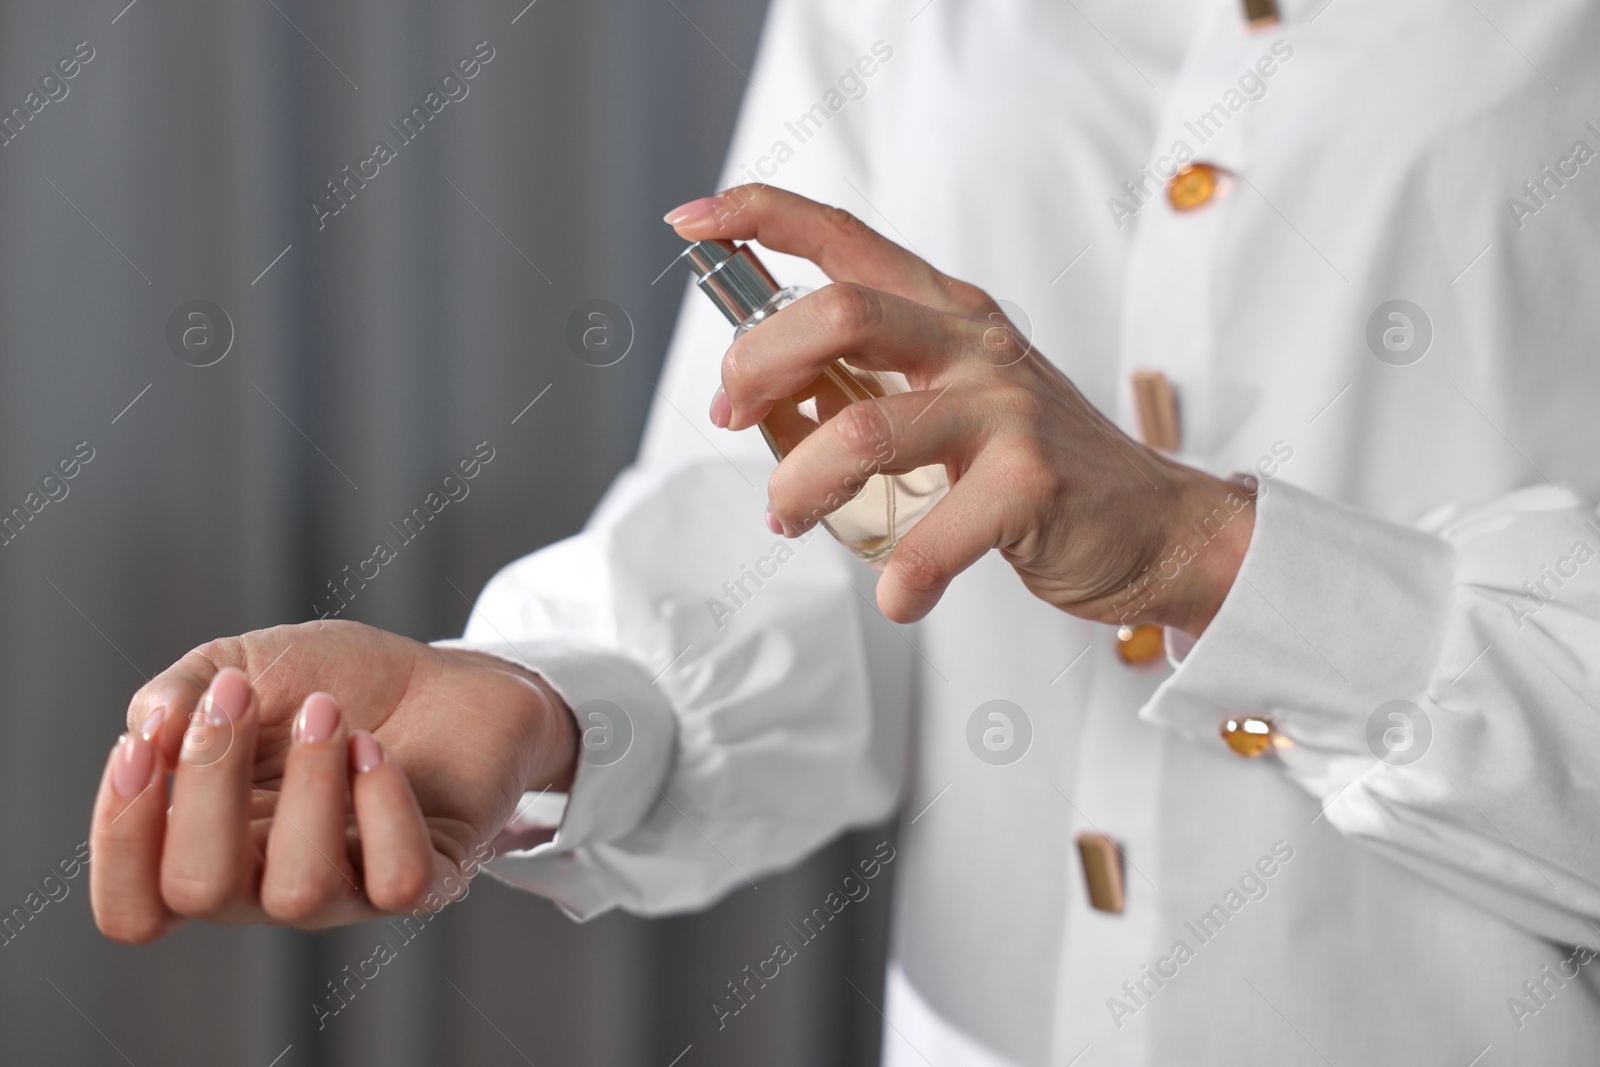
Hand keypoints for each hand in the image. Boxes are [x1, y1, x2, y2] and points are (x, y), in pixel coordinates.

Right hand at [89, 620, 575, 942]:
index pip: (135, 909)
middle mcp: (268, 885)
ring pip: (298, 891)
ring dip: (308, 784)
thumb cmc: (335, 681)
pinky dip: (383, 805)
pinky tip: (378, 749)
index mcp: (209, 848)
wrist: (444, 674)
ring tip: (328, 711)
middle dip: (212, 781)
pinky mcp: (427, 880)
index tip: (140, 748)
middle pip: (200, 891)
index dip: (120, 842)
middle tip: (242, 696)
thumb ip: (176, 695)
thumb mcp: (240, 666)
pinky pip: (396, 880)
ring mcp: (348, 890)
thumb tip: (150, 730)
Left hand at [666, 185, 1253, 633]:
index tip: (690, 220)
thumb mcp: (959, 390)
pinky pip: (931, 540)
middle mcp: (973, 343)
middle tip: (733, 421)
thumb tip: (762, 394)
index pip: (845, 238)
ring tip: (789, 518)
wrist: (1154, 523)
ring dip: (799, 485)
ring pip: (861, 432)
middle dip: (758, 364)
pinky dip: (900, 581)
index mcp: (947, 311)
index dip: (761, 216)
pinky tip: (900, 597)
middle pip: (838, 313)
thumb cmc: (1035, 462)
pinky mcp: (1031, 484)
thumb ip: (879, 377)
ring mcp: (1006, 410)